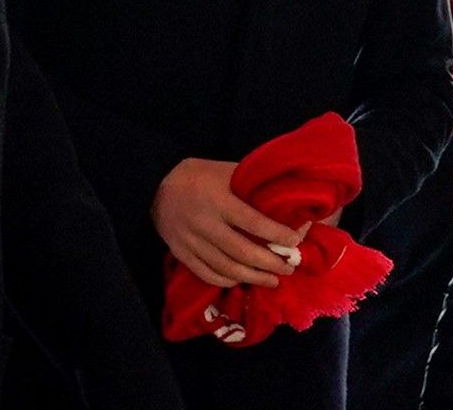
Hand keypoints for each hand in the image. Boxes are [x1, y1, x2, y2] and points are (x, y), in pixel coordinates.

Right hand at [152, 157, 307, 287]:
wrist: (156, 185)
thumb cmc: (200, 174)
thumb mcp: (227, 171)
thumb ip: (251, 187)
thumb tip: (283, 200)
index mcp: (219, 200)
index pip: (252, 222)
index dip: (276, 234)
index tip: (295, 241)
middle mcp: (205, 224)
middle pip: (241, 251)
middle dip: (269, 263)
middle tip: (290, 267)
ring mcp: (191, 242)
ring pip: (225, 267)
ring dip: (252, 277)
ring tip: (273, 280)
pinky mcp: (181, 254)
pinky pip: (206, 273)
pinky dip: (225, 281)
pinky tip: (242, 281)